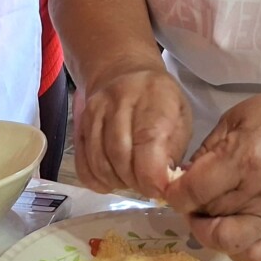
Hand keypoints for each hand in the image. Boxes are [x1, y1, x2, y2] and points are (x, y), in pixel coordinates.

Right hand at [74, 67, 190, 198]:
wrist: (122, 71)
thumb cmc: (159, 99)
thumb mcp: (181, 116)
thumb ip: (175, 149)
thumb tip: (165, 183)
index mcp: (153, 98)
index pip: (147, 143)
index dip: (151, 176)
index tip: (159, 190)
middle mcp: (119, 101)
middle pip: (120, 156)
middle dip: (135, 182)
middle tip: (146, 187)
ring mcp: (95, 111)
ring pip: (99, 162)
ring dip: (117, 182)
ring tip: (131, 181)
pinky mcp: (79, 124)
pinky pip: (82, 163)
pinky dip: (96, 180)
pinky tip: (111, 181)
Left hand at [165, 89, 260, 260]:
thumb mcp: (239, 116)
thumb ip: (207, 148)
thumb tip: (183, 177)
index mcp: (244, 158)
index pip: (194, 191)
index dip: (175, 192)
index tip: (174, 184)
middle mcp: (258, 191)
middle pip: (205, 215)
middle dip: (188, 206)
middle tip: (191, 193)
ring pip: (224, 241)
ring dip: (205, 231)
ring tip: (207, 213)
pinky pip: (254, 255)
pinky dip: (235, 249)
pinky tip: (230, 229)